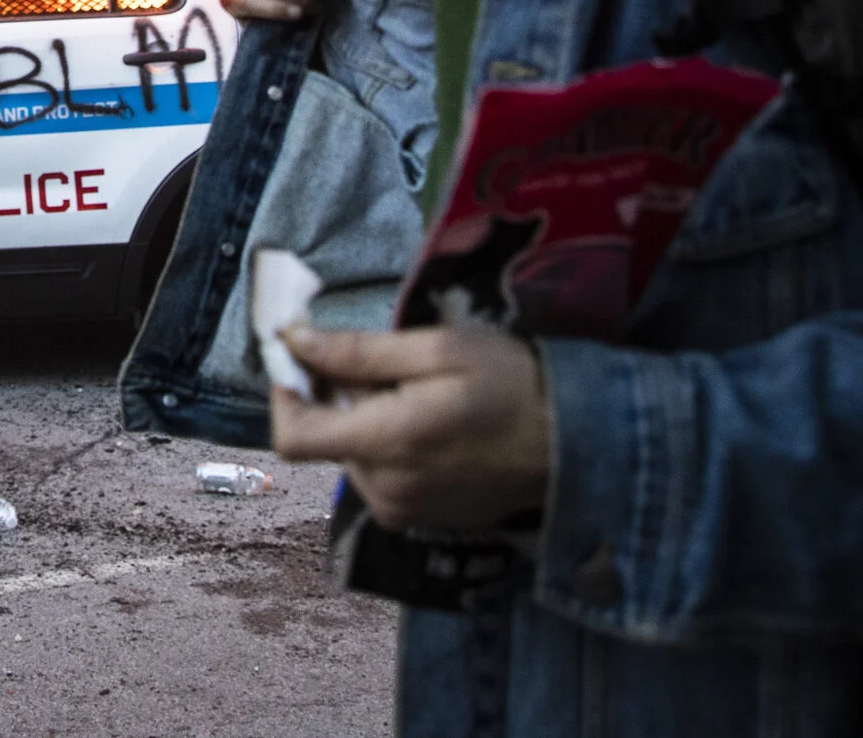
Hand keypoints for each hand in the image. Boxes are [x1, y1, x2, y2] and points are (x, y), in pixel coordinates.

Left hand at [271, 325, 550, 531]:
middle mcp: (384, 488)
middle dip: (339, 398)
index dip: (284, 394)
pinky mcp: (420, 519)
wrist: (578, 445)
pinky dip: (388, 446)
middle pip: (326, 439)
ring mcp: (403, 510)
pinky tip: (431, 425)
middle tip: (391, 368)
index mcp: (384, 444)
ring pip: (352, 456)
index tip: (301, 359)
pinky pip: (379, 476)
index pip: (291, 437)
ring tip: (420, 396)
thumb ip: (360, 352)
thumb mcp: (438, 349)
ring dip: (367, 422)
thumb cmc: (512, 385)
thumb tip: (295, 342)